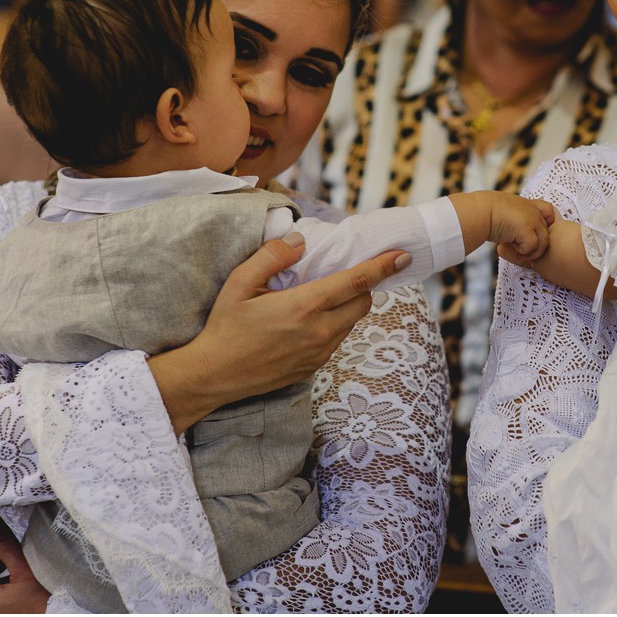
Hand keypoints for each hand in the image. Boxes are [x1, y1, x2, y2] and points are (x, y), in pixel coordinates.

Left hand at [0, 514, 49, 613]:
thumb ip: (3, 542)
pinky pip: (4, 604)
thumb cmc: (44, 598)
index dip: (4, 558)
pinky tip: (33, 600)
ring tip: (33, 588)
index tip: (24, 561)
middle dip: (8, 573)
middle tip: (30, 574)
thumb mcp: (24, 566)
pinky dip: (16, 598)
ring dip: (13, 585)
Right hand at [150, 235, 410, 431]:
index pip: (356, 282)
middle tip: (353, 272)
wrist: (215, 375)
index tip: (402, 255)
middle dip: (365, 285)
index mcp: (305, 306)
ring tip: (325, 294)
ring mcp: (319, 352)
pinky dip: (335, 324)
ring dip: (348, 305)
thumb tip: (300, 241)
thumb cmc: (225, 326)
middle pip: (363, 302)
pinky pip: (337, 339)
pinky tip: (311, 318)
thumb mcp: (239, 283)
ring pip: (352, 322)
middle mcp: (320, 331)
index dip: (383, 267)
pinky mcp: (314, 367)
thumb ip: (272, 257)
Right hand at [489, 196, 553, 261]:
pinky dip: (519, 252)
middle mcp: (534, 211)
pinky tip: (506, 245)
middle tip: (516, 250)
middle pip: (546, 236)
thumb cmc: (484, 213)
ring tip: (511, 249)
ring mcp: (533, 219)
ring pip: (542, 245)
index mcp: (528, 205)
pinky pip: (531, 248)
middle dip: (533, 248)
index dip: (546, 224)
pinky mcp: (528, 228)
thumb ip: (516, 221)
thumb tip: (515, 237)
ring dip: (527, 253)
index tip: (531, 233)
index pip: (549, 211)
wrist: (478, 211)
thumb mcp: (504, 213)